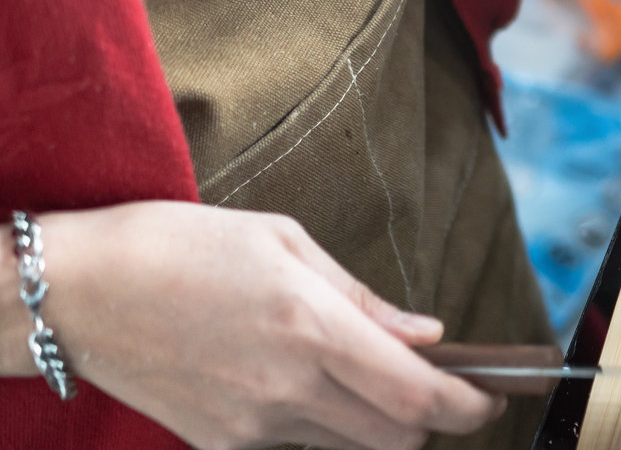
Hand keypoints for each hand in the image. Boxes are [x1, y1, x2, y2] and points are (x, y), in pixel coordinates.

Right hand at [36, 202, 502, 449]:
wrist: (78, 291)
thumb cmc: (183, 246)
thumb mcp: (285, 242)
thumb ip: (362, 298)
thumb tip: (425, 335)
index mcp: (313, 328)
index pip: (418, 396)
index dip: (467, 407)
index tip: (489, 399)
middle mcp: (288, 388)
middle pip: (395, 438)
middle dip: (429, 419)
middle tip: (437, 385)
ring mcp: (251, 424)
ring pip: (348, 447)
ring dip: (376, 422)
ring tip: (368, 375)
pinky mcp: (218, 442)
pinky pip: (295, 446)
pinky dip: (321, 425)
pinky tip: (306, 382)